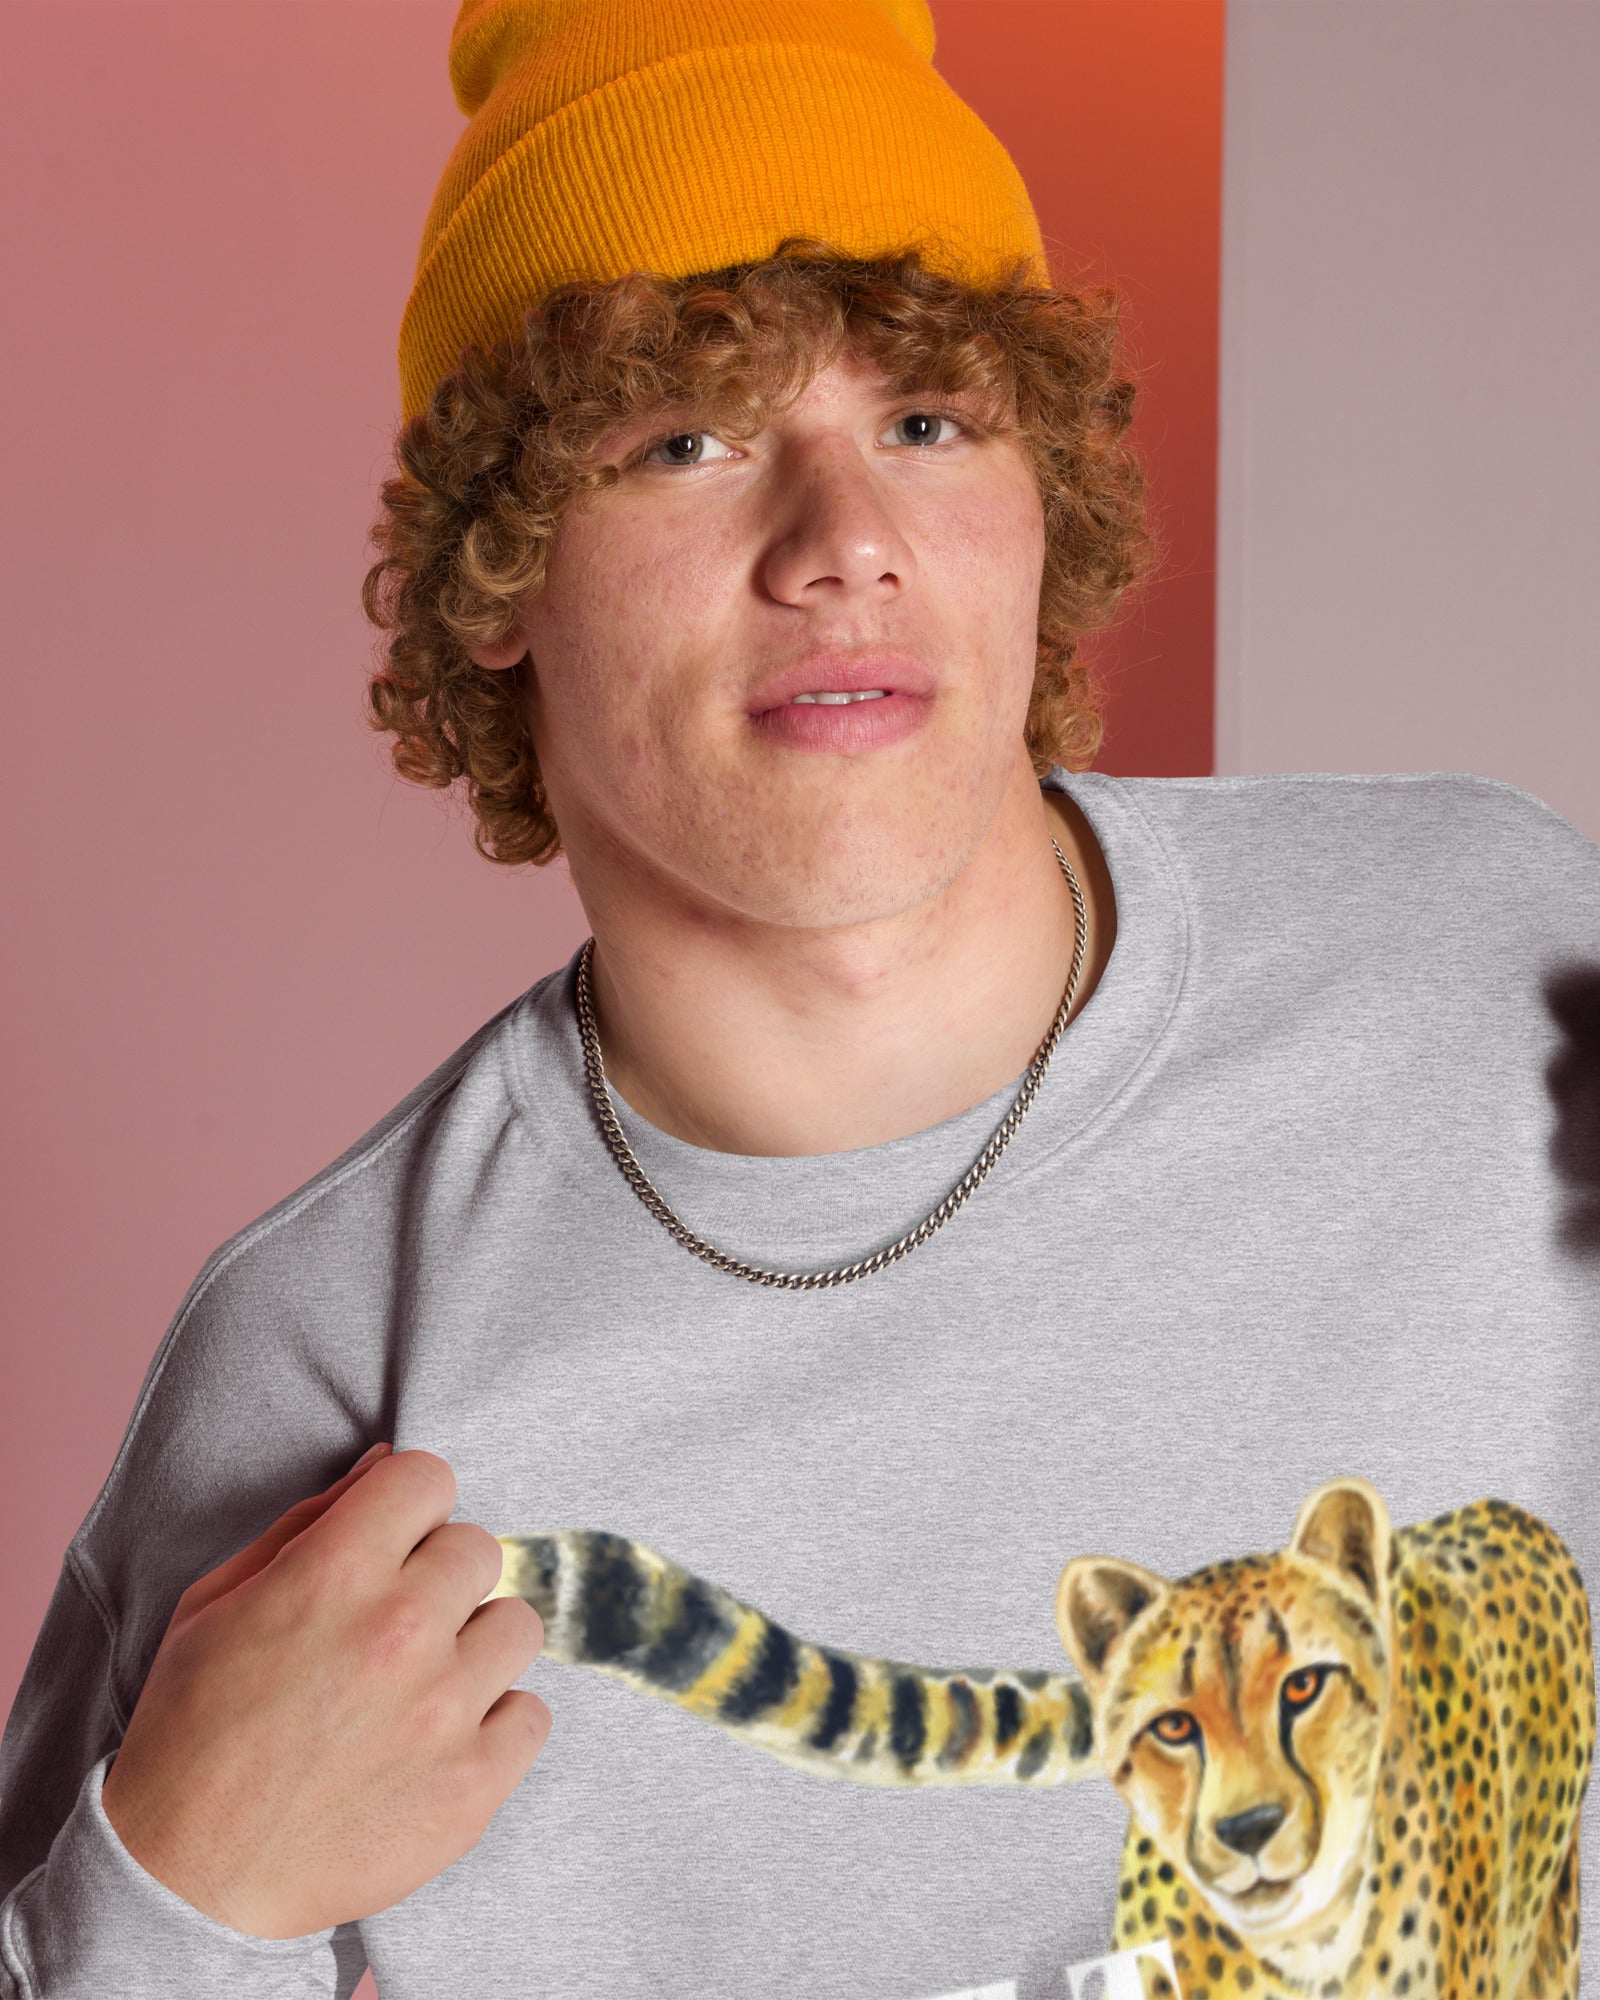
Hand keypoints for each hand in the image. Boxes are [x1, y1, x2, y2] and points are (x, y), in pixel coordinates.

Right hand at [100, 1445, 549, 1936]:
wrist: (186, 1884)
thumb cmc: (192, 1734)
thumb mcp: (217, 1604)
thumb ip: (308, 1522)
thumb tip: (382, 1465)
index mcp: (334, 1573)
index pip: (429, 1476)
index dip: (407, 1507)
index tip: (391, 1542)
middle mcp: (401, 1629)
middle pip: (480, 1546)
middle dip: (439, 1576)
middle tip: (394, 1625)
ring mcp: (445, 1710)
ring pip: (517, 1624)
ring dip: (473, 1647)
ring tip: (419, 1686)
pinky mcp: (473, 1785)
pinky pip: (532, 1714)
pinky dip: (493, 1726)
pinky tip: (439, 1741)